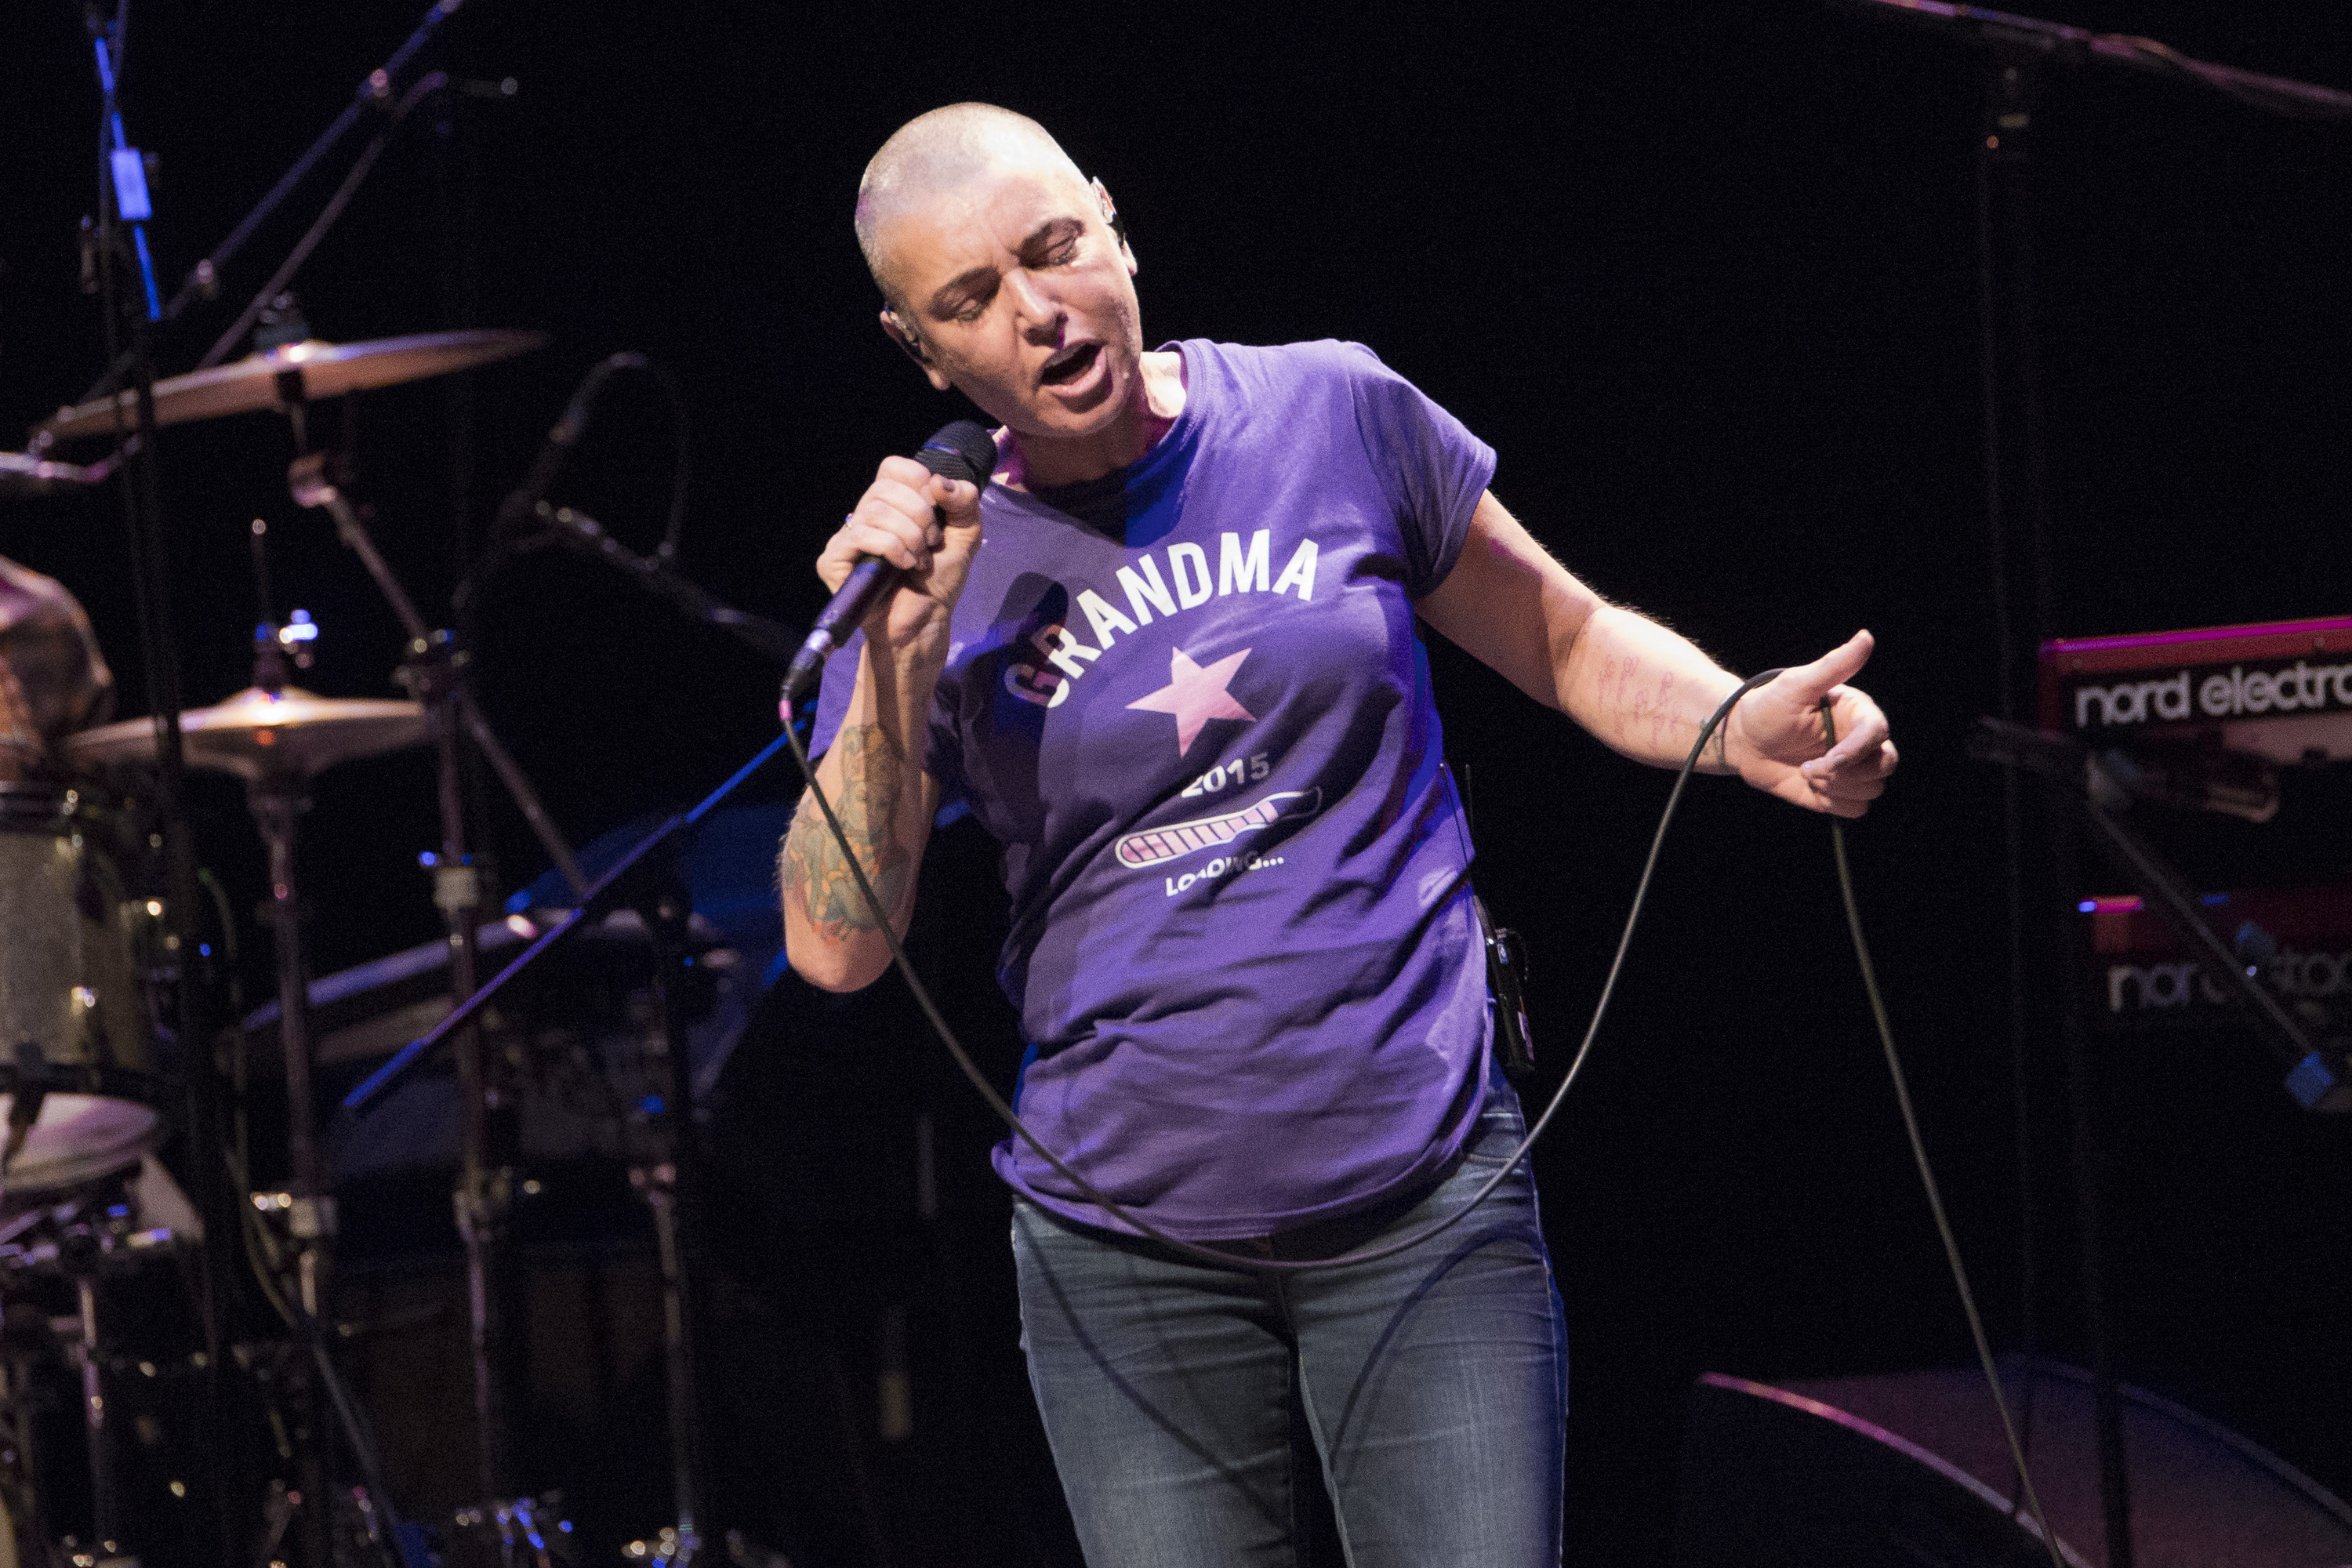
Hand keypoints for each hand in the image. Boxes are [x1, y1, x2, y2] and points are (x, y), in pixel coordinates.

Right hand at [817, 453, 987, 649]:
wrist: (927, 620)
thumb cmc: (939, 580)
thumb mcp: (965, 535)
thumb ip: (964, 501)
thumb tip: (939, 481)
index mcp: (892, 504)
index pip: (893, 467)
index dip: (917, 482)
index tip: (935, 510)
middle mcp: (865, 516)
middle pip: (884, 488)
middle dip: (920, 516)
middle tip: (931, 544)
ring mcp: (847, 538)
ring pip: (874, 511)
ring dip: (908, 536)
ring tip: (918, 561)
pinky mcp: (834, 560)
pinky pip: (860, 535)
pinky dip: (890, 548)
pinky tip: (903, 566)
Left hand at [1727, 630, 1897, 818]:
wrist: (1744, 740)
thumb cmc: (1769, 707)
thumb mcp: (1797, 684)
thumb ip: (1834, 665)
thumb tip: (1866, 636)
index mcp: (1859, 714)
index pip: (1877, 735)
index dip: (1855, 752)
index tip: (1825, 759)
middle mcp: (1862, 742)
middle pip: (1885, 766)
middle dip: (1847, 773)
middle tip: (1809, 767)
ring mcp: (1853, 770)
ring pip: (1871, 791)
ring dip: (1836, 789)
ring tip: (1805, 772)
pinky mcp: (1839, 793)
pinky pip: (1855, 810)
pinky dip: (1832, 804)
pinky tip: (1809, 787)